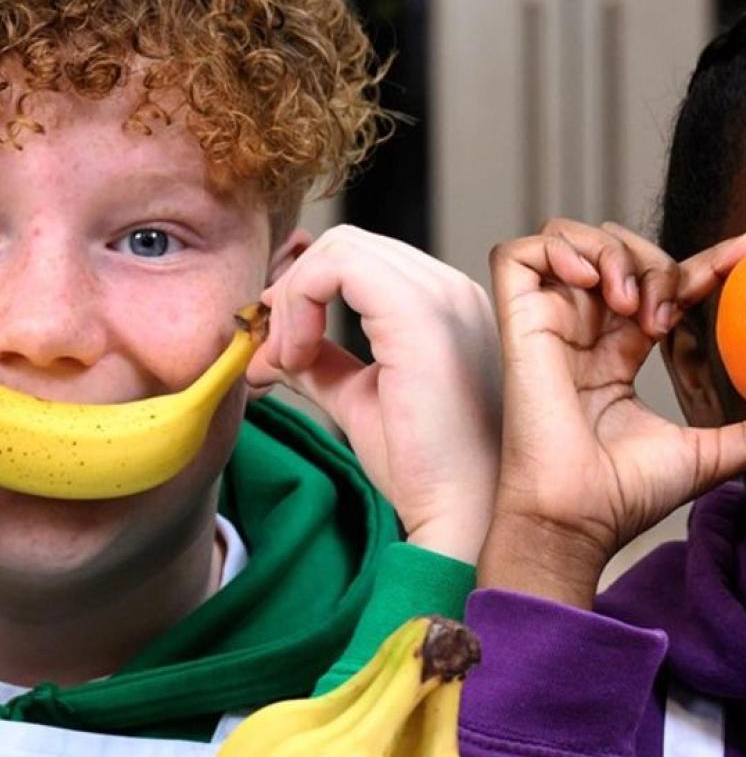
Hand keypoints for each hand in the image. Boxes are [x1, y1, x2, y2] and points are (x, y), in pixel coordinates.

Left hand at [249, 226, 500, 562]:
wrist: (461, 512)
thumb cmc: (426, 469)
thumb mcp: (360, 397)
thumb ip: (323, 361)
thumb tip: (273, 344)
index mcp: (448, 307)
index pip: (362, 260)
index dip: (306, 292)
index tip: (281, 350)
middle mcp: (453, 290)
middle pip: (348, 245)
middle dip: (294, 291)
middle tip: (275, 353)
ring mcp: (444, 296)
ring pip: (340, 247)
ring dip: (294, 298)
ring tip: (287, 359)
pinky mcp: (422, 314)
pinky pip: (339, 266)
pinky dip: (300, 302)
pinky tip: (297, 355)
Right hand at [480, 218, 745, 605]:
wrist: (578, 518)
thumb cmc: (628, 495)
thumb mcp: (715, 454)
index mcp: (622, 354)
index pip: (671, 284)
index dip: (711, 259)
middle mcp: (586, 331)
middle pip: (625, 251)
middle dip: (659, 263)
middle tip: (669, 317)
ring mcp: (550, 323)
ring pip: (576, 238)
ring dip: (614, 253)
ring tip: (632, 304)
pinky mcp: (517, 321)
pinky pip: (520, 252)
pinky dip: (559, 248)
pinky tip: (591, 284)